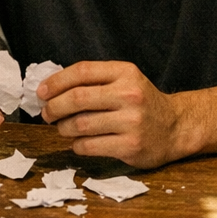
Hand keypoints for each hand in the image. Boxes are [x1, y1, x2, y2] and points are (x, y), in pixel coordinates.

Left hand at [38, 61, 183, 167]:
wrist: (175, 127)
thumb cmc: (142, 103)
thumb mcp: (125, 81)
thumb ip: (94, 80)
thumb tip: (50, 89)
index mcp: (126, 73)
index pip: (83, 71)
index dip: (56, 81)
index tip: (42, 92)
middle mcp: (130, 95)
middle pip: (77, 98)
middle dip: (54, 107)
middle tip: (47, 113)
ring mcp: (131, 122)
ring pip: (80, 124)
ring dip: (63, 128)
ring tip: (63, 128)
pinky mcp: (130, 146)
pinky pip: (89, 146)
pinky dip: (77, 145)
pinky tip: (80, 142)